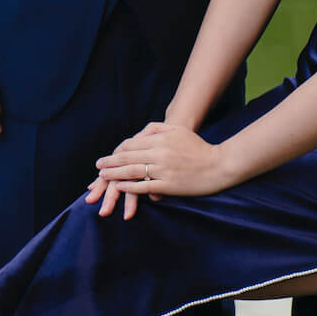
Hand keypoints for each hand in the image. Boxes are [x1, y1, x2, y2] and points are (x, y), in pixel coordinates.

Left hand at [91, 122, 234, 216]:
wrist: (218, 165)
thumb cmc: (198, 147)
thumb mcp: (178, 130)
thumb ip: (158, 128)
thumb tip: (141, 131)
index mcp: (160, 139)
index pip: (131, 144)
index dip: (117, 150)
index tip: (110, 155)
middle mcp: (159, 153)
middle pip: (128, 157)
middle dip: (110, 162)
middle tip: (98, 166)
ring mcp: (163, 170)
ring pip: (132, 171)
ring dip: (114, 174)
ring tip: (103, 176)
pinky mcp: (168, 185)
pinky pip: (144, 186)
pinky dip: (129, 187)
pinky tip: (120, 187)